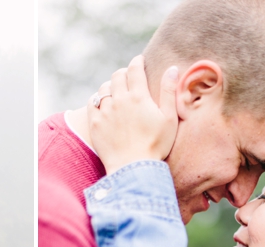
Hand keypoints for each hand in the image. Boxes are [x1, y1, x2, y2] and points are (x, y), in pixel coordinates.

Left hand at [88, 55, 178, 174]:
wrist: (132, 168)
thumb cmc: (156, 145)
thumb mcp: (170, 119)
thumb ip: (169, 92)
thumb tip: (172, 69)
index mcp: (139, 96)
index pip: (135, 69)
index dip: (137, 61)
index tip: (139, 60)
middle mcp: (119, 100)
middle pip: (117, 76)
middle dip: (124, 73)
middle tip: (128, 76)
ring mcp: (105, 111)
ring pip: (104, 88)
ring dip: (110, 86)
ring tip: (116, 90)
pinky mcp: (94, 123)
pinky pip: (92, 103)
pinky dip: (97, 99)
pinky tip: (103, 103)